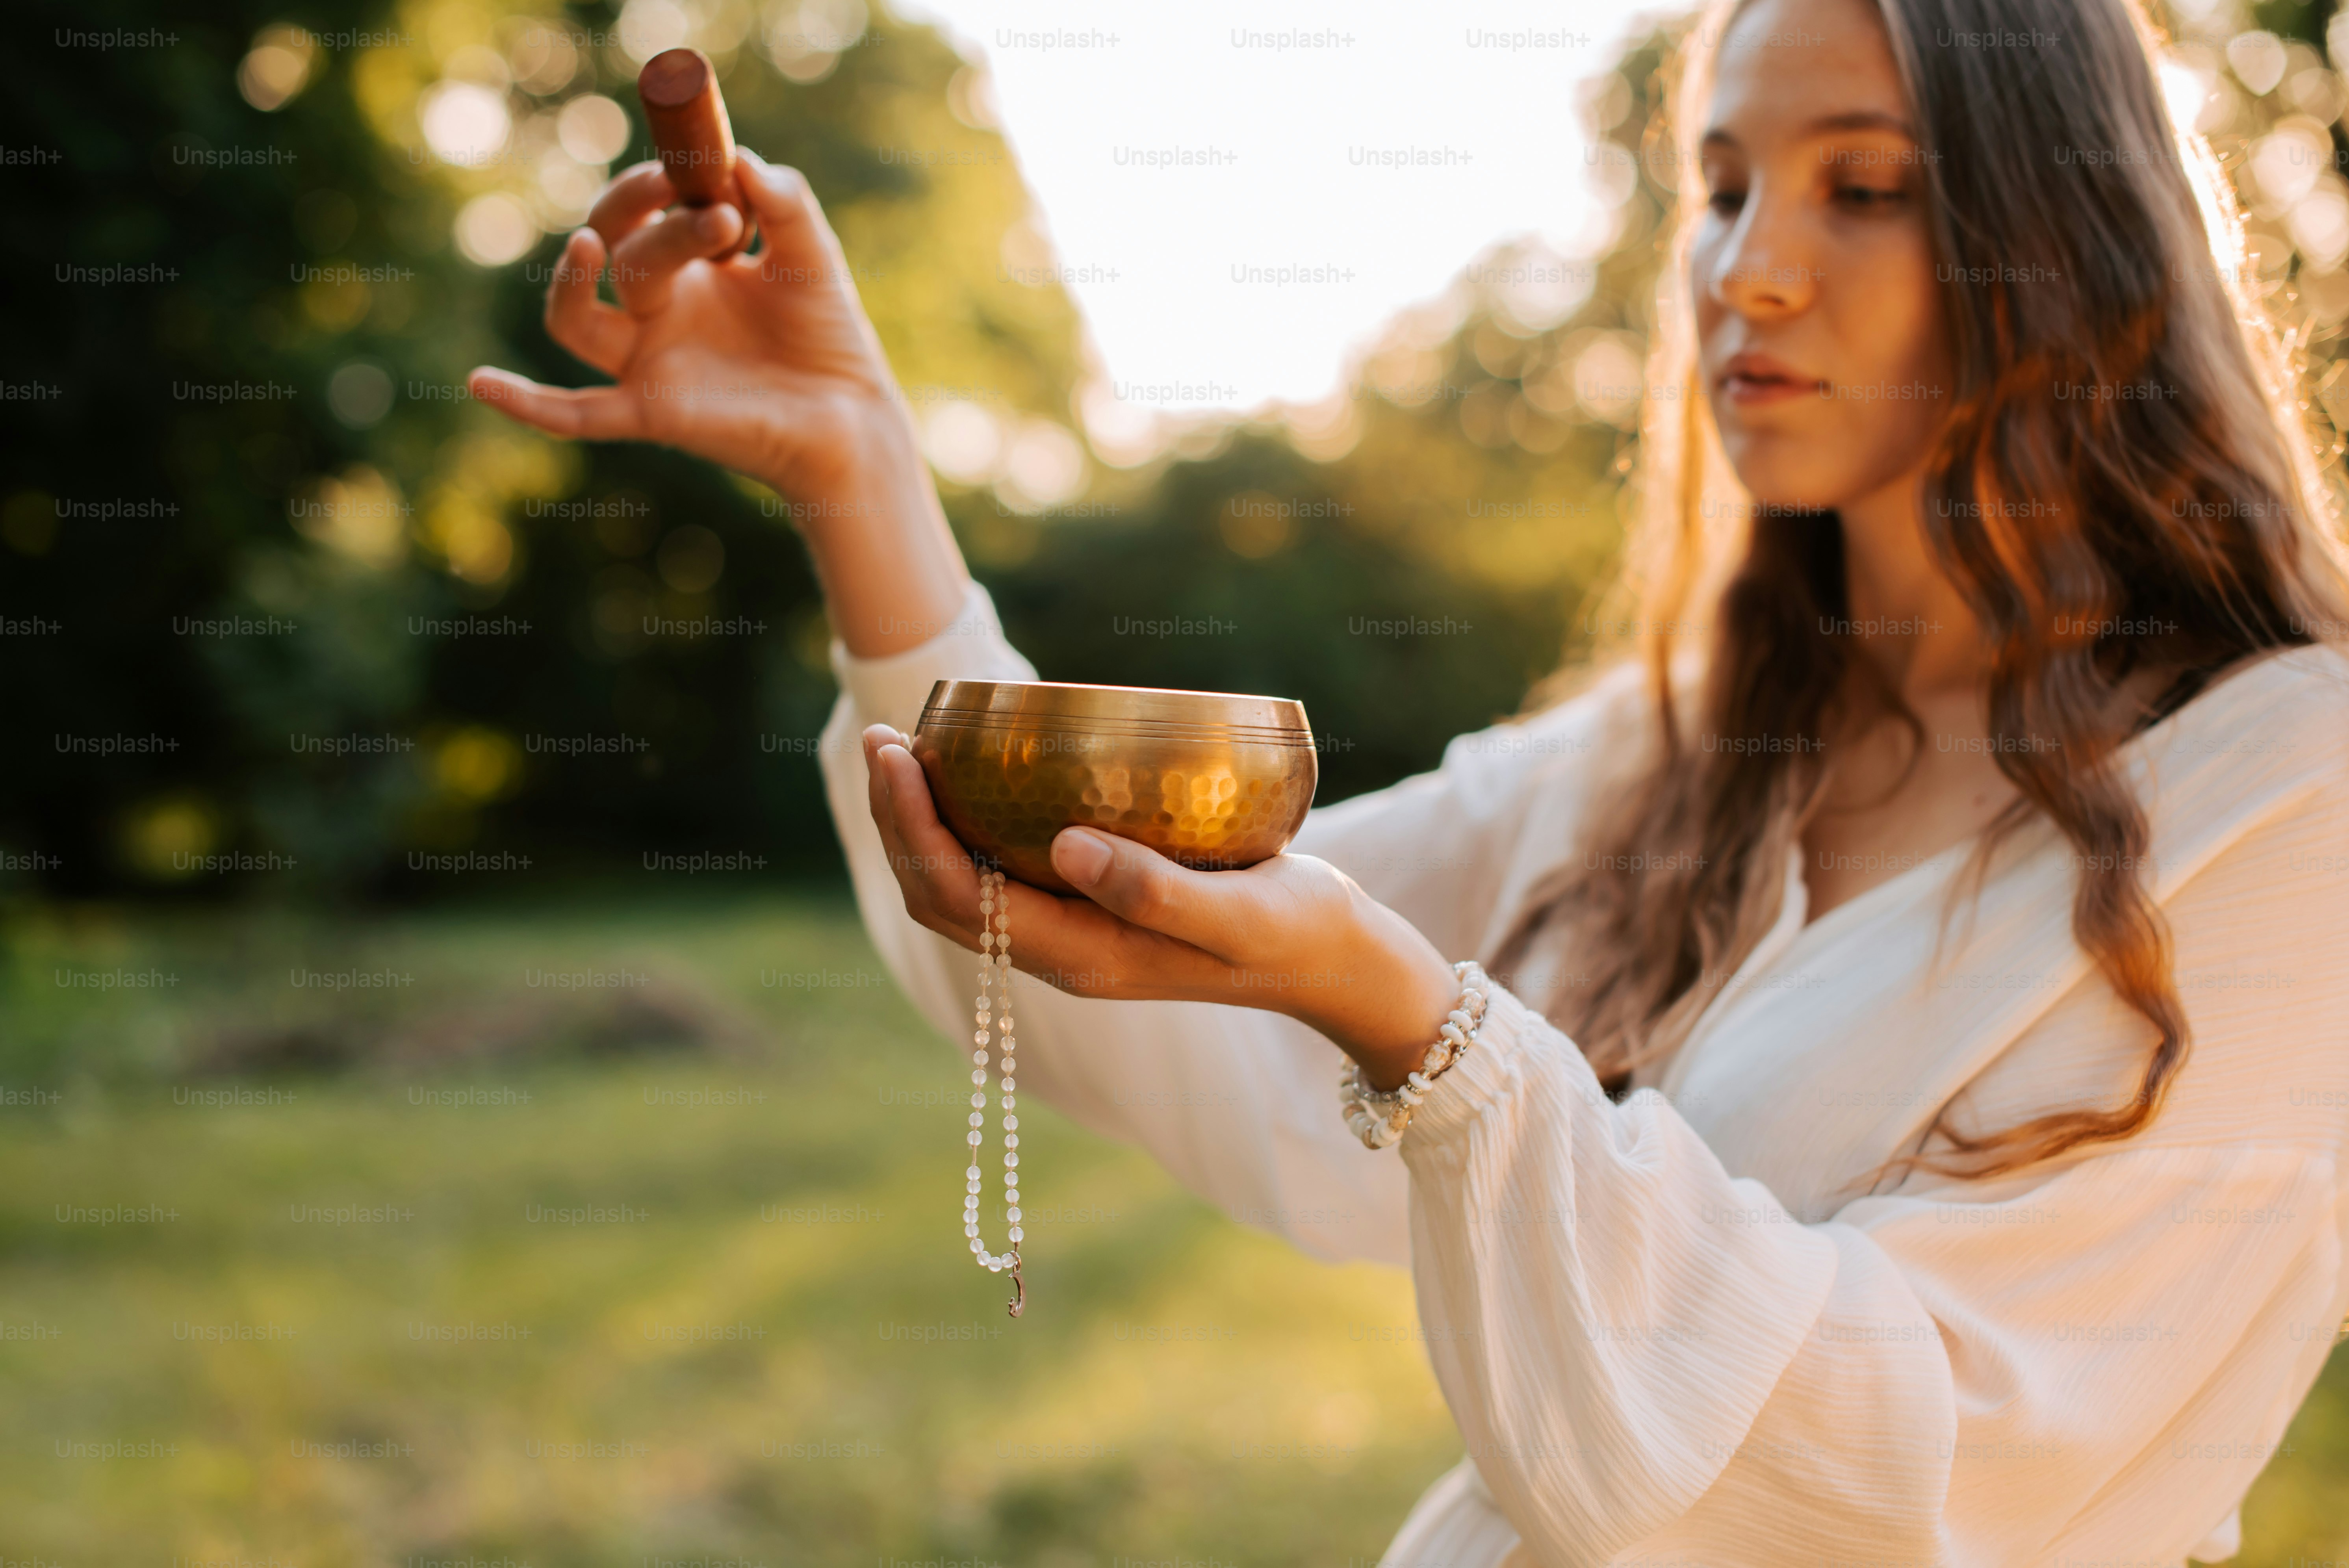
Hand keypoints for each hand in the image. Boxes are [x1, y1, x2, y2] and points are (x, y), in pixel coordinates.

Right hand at [465, 150, 971, 658]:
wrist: (854, 415)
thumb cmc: (828, 335)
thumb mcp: (810, 255)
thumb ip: (784, 202)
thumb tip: (741, 161)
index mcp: (685, 267)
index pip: (641, 211)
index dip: (660, 181)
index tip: (711, 166)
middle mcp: (656, 311)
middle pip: (617, 253)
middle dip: (649, 218)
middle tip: (714, 211)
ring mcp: (648, 361)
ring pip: (578, 320)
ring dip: (574, 279)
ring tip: (592, 243)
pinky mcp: (653, 412)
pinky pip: (576, 414)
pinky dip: (527, 404)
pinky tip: (481, 384)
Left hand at [861, 725, 1462, 1086]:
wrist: (1334, 962)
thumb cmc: (1297, 932)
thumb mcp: (1243, 915)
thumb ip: (1159, 893)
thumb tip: (1066, 848)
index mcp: (1083, 957)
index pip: (960, 895)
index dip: (912, 828)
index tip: (897, 752)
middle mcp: (1064, 951)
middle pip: (943, 893)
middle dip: (899, 820)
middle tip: (886, 735)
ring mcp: (1075, 932)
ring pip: (967, 883)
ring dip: (927, 821)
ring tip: (912, 746)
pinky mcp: (1095, 906)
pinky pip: (1007, 869)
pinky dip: (974, 822)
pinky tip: (980, 770)